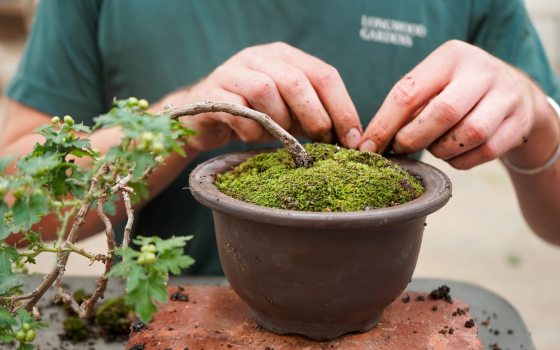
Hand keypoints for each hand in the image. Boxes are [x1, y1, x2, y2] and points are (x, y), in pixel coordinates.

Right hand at [163, 42, 361, 151]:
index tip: (353, 138)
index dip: (342, 107)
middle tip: (321, 140)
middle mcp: (259, 57)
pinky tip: (252, 137)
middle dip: (315, 115)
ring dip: (279, 121)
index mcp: (284, 56)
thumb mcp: (288, 113)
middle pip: (296, 80)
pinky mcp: (211, 93)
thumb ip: (313, 116)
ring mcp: (232, 72)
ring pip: (265, 90)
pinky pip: (238, 111)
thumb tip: (348, 139)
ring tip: (277, 136)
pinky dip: (251, 130)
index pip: (323, 74)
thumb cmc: (253, 115)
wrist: (202, 117)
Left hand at [359, 40, 551, 169]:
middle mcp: (481, 71)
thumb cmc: (457, 92)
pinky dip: (461, 161)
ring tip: (433, 147)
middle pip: (442, 113)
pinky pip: (485, 151)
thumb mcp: (434, 85)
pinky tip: (454, 154)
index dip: (385, 124)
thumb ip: (407, 107)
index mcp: (450, 57)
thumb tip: (371, 141)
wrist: (513, 93)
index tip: (369, 146)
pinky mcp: (519, 121)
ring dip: (441, 150)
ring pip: (468, 134)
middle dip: (413, 139)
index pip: (409, 93)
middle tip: (400, 149)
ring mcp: (505, 95)